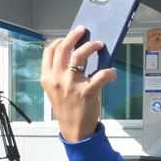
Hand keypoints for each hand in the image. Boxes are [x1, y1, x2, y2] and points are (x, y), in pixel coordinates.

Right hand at [40, 25, 116, 141]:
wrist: (74, 129)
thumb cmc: (68, 108)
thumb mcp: (57, 90)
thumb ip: (61, 74)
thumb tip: (78, 56)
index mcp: (47, 77)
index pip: (49, 52)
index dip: (59, 41)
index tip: (68, 37)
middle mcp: (57, 79)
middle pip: (63, 49)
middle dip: (74, 36)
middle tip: (83, 31)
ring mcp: (71, 85)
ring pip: (79, 56)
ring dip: (90, 47)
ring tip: (99, 44)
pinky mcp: (86, 92)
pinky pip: (100, 75)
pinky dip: (109, 72)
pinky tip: (112, 73)